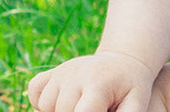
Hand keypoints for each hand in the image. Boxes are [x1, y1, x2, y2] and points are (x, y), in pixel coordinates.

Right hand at [28, 51, 154, 111]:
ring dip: (59, 111)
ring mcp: (62, 70)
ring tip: (83, 106)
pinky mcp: (53, 71)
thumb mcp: (135, 103)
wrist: (124, 62)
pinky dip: (43, 102)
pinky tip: (64, 100)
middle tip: (96, 108)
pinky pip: (35, 92)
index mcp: (97, 84)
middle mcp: (76, 74)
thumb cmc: (131, 88)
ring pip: (44, 106)